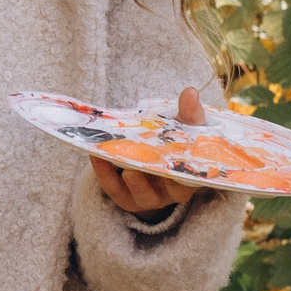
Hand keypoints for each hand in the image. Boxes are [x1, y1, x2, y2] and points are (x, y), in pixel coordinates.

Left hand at [90, 85, 208, 215]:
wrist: (150, 159)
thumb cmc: (173, 144)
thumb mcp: (183, 129)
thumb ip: (188, 114)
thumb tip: (191, 92)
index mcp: (189, 178)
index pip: (193, 177)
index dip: (187, 167)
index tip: (181, 152)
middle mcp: (170, 193)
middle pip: (168, 187)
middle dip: (159, 172)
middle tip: (148, 155)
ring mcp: (146, 198)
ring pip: (141, 192)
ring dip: (132, 176)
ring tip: (123, 158)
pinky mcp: (123, 198)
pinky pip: (112, 187)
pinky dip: (104, 171)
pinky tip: (97, 154)